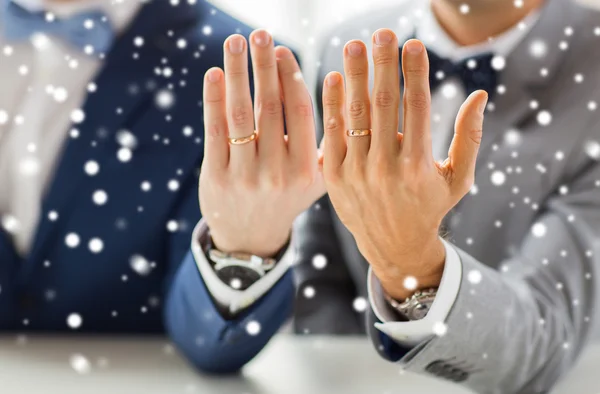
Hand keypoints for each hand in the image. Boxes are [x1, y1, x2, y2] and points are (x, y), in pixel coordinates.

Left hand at [199, 30, 324, 257]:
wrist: (251, 238)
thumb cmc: (286, 198)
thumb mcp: (317, 180)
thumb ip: (326, 143)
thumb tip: (338, 90)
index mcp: (306, 171)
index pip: (301, 113)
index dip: (291, 77)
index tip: (283, 50)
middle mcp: (277, 174)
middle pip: (270, 108)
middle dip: (264, 66)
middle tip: (260, 33)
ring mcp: (245, 177)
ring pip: (240, 115)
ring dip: (236, 73)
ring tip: (235, 42)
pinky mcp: (216, 178)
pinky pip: (215, 132)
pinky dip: (213, 100)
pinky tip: (214, 74)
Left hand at [321, 30, 487, 299]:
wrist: (393, 247)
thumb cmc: (430, 207)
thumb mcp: (458, 179)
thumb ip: (469, 137)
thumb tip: (479, 94)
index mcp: (418, 166)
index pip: (416, 106)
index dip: (414, 71)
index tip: (413, 43)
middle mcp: (385, 168)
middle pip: (382, 104)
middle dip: (382, 64)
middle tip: (381, 33)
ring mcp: (355, 173)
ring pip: (354, 115)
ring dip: (353, 77)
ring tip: (353, 46)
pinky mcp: (334, 177)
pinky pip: (331, 135)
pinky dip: (331, 105)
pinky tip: (333, 78)